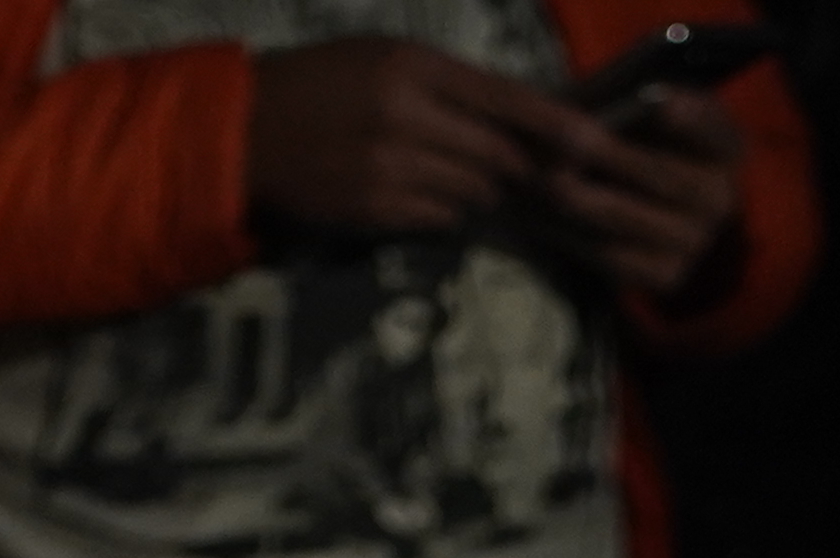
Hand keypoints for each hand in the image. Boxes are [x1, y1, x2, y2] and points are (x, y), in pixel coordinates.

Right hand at [245, 36, 600, 241]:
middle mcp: (406, 115)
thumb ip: (447, 85)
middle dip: (515, 166)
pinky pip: (439, 217)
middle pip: (497, 155)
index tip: (594, 145)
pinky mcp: (376, 209)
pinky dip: (440, 208)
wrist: (246, 130)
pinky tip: (409, 187)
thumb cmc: (320, 83)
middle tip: (520, 168)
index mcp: (412, 66)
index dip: (554, 127)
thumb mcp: (382, 58)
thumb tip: (516, 121)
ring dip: (474, 187)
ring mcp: (390, 167)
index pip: (504, 98)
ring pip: (472, 191)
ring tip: (440, 168)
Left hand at [537, 87, 746, 306]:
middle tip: (565, 142)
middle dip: (608, 155)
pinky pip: (609, 254)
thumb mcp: (647, 112)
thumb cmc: (642, 140)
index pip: (715, 128)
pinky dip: (566, 233)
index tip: (660, 100)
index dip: (691, 116)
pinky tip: (534, 215)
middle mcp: (720, 198)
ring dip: (574, 196)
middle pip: (661, 174)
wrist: (654, 206)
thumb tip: (590, 114)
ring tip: (536, 177)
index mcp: (726, 147)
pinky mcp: (667, 275)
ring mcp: (695, 241)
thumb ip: (631, 105)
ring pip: (624, 214)